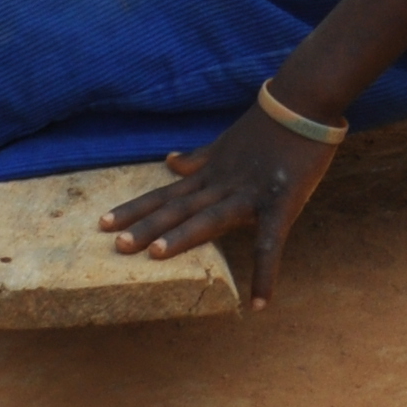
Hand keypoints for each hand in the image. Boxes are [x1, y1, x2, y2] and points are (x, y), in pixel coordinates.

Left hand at [101, 103, 338, 304]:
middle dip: (146, 226)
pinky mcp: (280, 204)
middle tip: (116, 246)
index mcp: (210, 174)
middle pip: (178, 208)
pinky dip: (265, 273)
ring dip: (183, 236)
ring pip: (209, 218)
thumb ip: (198, 158)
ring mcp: (249, 194)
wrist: (303, 103)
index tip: (103, 223)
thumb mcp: (225, 142)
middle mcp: (222, 185)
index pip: (165, 194)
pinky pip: (271, 243)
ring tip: (155, 255)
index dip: (135, 208)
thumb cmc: (267, 126)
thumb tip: (169, 162)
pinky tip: (258, 302)